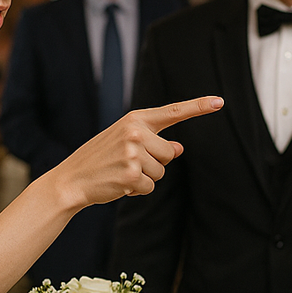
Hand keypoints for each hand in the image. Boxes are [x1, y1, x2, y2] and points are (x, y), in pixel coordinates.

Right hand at [57, 96, 224, 208]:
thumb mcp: (125, 142)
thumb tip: (178, 148)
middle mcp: (135, 132)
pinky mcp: (130, 174)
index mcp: (135, 119)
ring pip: (161, 172)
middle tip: (126, 163)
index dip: (199, 106)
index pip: (174, 111)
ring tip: (120, 173)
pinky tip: (118, 184)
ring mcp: (133, 153)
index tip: (220, 101)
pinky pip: (150, 187)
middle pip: (169, 153)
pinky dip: (137, 191)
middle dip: (154, 163)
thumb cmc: (100, 160)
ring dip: (145, 178)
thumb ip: (152, 141)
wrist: (71, 179)